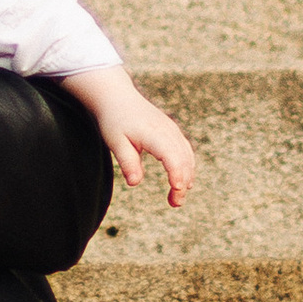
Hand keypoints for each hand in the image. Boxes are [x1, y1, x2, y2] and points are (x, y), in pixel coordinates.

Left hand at [67, 64, 197, 209]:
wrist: (118, 97)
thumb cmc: (114, 121)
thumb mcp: (115, 142)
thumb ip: (127, 162)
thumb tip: (135, 183)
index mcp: (154, 133)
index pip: (171, 156)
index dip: (176, 174)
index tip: (176, 190)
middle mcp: (168, 131)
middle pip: (183, 160)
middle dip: (182, 184)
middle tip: (174, 204)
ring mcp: (172, 130)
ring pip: (188, 156)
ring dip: (187, 177)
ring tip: (177, 199)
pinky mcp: (173, 131)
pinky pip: (186, 151)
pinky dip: (187, 167)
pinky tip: (183, 182)